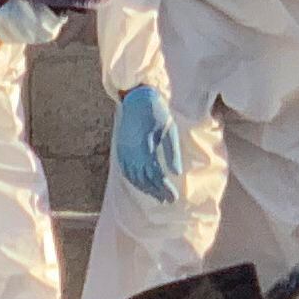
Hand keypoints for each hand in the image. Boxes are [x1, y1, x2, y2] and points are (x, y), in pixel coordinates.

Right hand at [112, 84, 183, 201]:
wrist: (137, 98)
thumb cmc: (157, 112)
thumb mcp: (169, 130)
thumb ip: (172, 152)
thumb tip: (176, 173)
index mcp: (145, 149)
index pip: (155, 176)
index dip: (164, 188)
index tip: (173, 197)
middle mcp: (132, 154)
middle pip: (144, 180)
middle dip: (156, 191)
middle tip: (167, 200)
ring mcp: (124, 152)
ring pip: (134, 177)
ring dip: (145, 188)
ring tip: (157, 195)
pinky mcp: (121, 149)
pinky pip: (126, 171)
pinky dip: (134, 180)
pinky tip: (141, 183)